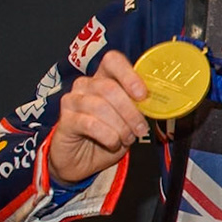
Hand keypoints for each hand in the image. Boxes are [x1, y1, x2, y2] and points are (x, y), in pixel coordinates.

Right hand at [49, 51, 150, 183]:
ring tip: (126, 138)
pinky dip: (108, 136)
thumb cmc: (107, 136)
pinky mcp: (65, 120)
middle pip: (110, 88)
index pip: (112, 61)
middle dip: (131, 112)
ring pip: (101, 106)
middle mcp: (85, 85)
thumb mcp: (128, 120)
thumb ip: (138, 107)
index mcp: (103, 78)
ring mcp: (72, 101)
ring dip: (120, 126)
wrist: (82, 160)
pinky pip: (90, 124)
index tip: (142, 95)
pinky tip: (112, 142)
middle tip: (140, 129)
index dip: (129, 76)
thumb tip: (155, 103)